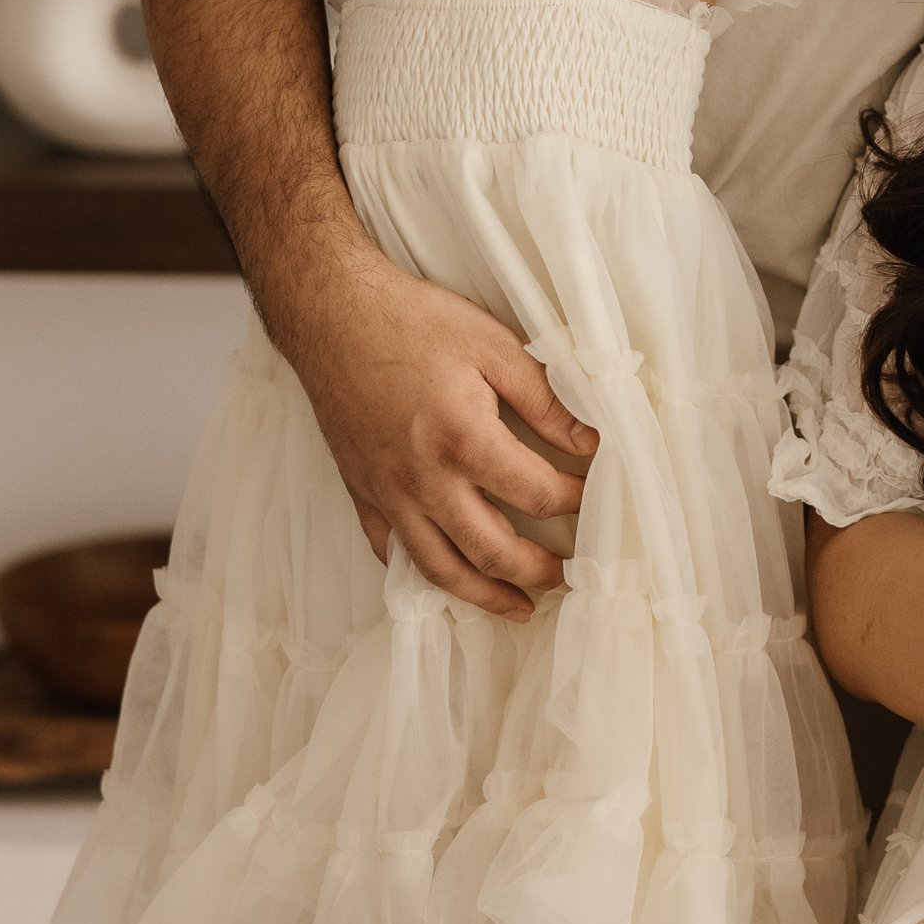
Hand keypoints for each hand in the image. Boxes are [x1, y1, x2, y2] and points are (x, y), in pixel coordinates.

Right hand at [271, 233, 597, 618]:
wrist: (331, 314)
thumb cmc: (412, 321)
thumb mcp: (493, 345)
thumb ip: (545, 399)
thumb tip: (588, 441)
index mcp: (464, 440)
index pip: (536, 494)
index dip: (574, 499)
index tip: (591, 494)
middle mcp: (425, 480)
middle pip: (492, 551)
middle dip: (537, 571)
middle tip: (567, 577)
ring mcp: (389, 493)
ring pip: (440, 568)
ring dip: (484, 596)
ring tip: (519, 608)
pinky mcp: (362, 492)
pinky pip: (391, 551)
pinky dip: (420, 572)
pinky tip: (446, 576)